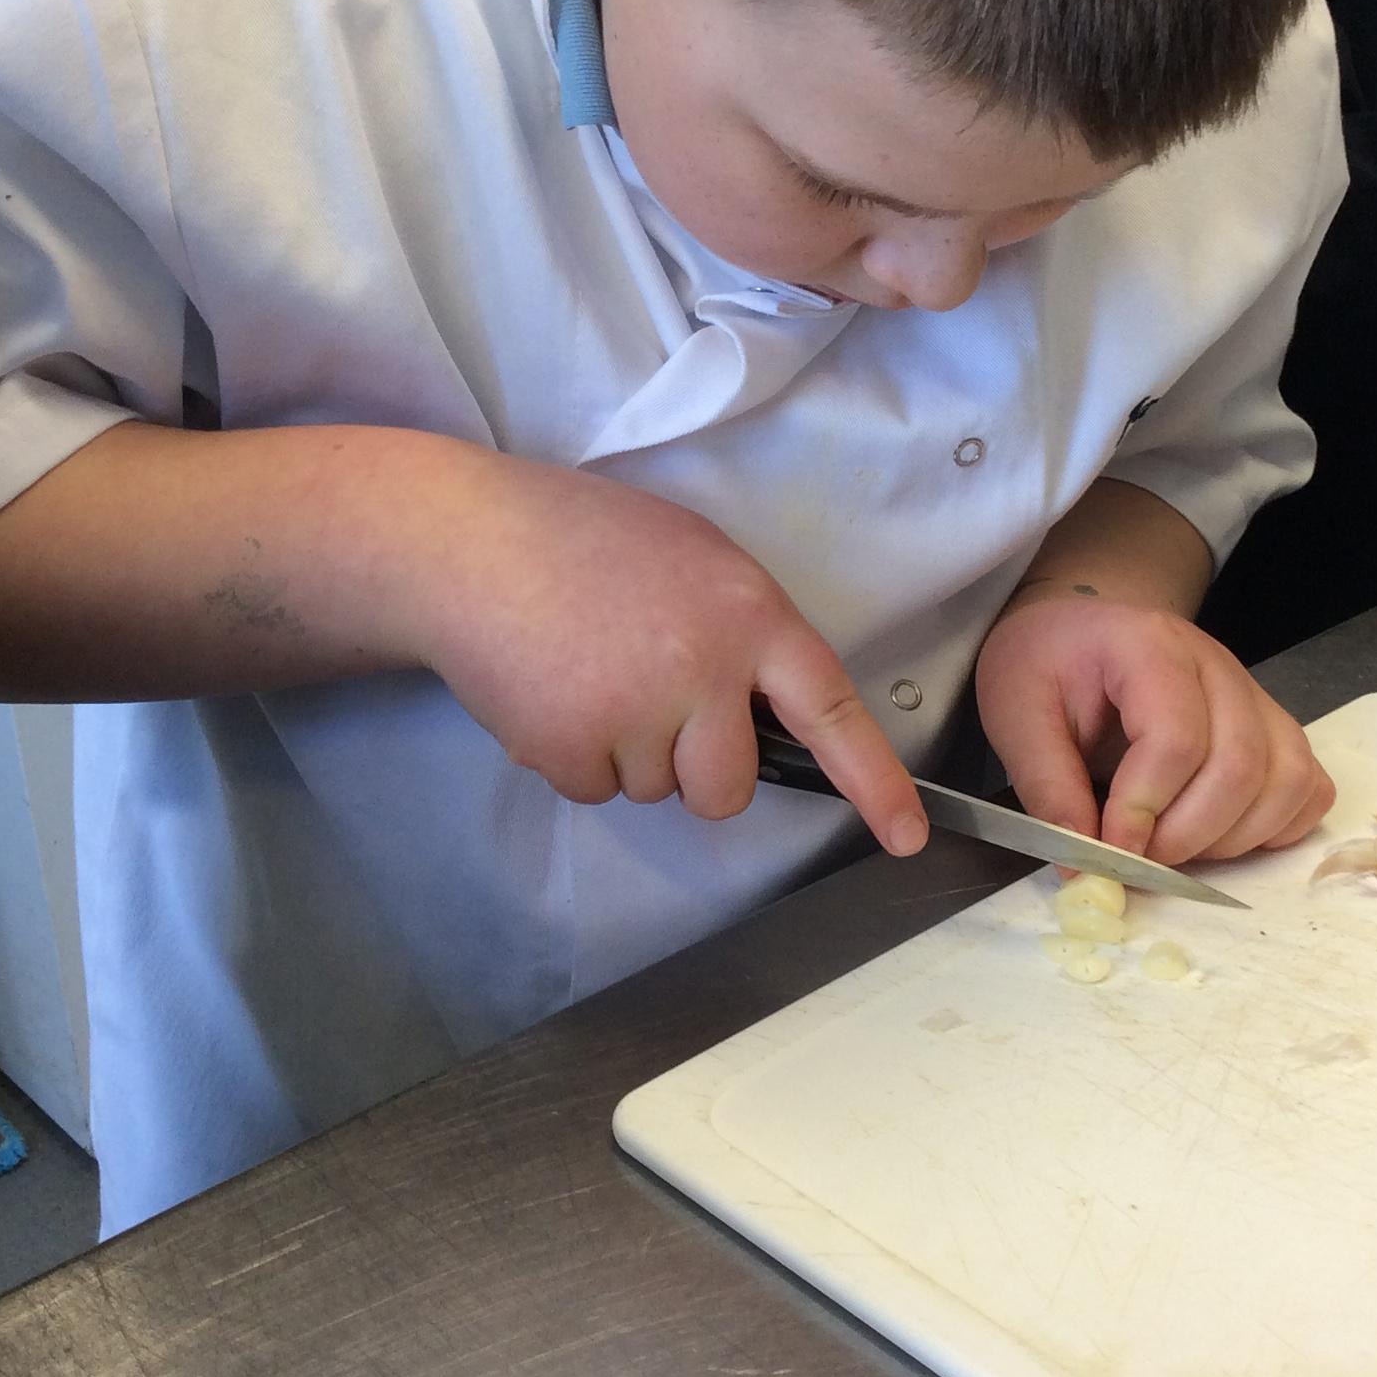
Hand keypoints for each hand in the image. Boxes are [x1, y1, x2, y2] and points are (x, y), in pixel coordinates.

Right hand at [410, 452, 927, 853]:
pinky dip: (571, 756)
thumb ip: (741, 634)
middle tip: (647, 695)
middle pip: (728, 787)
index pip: (830, 710)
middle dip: (694, 767)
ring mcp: (637, 713)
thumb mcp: (694, 561)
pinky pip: (593, 790)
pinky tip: (548, 689)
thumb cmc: (585, 540)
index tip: (906, 836)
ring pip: (656, 790)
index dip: (874, 781)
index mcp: (749, 614)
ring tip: (585, 670)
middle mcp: (705, 669)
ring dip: (626, 752)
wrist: (470, 541)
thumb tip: (763, 714)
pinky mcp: (570, 747)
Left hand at [974, 590, 1332, 863]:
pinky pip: (1307, 787)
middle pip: (1239, 765)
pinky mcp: (1272, 727)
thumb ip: (1046, 786)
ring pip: (1285, 781)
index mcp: (1148, 646)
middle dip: (1187, 835)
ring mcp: (1254, 695)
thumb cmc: (1046, 665)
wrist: (1079, 631)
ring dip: (1231, 840)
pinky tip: (1219, 836)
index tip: (1107, 851)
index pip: (1174, 737)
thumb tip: (1083, 867)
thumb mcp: (1015, 713)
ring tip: (1171, 848)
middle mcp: (1217, 665)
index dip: (1144, 809)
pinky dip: (1274, 829)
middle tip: (1137, 860)